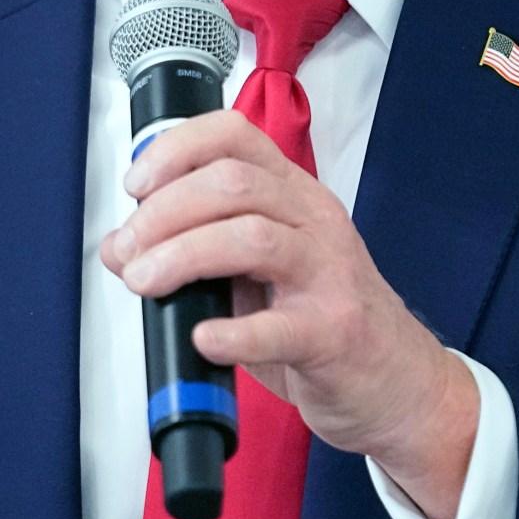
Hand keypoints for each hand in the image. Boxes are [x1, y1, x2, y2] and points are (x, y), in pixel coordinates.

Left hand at [100, 110, 479, 518]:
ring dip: (183, 256)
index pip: (233, 136)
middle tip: (129, 251)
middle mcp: (314, 220)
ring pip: (252, 238)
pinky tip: (203, 337)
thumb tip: (120, 248)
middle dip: (164, 213)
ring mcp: (329, 274)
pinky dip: (234, 332)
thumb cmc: (322, 319)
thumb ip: (192, 249)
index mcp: (292, 194)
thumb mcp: (255, 272)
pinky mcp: (334, 332)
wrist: (398, 382)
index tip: (136, 186)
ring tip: (145, 283)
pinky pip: (280, 326)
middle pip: (232, 184)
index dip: (175, 149)